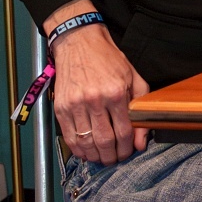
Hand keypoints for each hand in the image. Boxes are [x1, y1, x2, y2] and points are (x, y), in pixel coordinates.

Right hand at [44, 0, 149, 164]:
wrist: (79, 43)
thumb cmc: (109, 59)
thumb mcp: (134, 77)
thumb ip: (140, 108)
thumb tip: (141, 140)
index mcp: (116, 92)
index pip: (124, 132)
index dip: (127, 148)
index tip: (129, 152)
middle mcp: (95, 100)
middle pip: (105, 141)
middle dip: (112, 156)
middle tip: (115, 159)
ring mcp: (75, 105)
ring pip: (86, 143)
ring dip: (96, 156)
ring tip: (102, 158)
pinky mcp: (61, 108)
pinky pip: (69, 137)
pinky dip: (78, 150)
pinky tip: (86, 152)